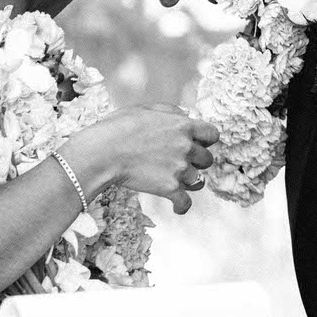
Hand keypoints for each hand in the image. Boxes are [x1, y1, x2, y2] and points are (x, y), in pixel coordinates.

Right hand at [66, 104, 218, 213]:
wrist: (104, 152)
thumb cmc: (119, 128)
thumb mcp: (146, 109)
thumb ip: (170, 111)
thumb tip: (185, 115)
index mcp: (183, 126)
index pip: (212, 134)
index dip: (206, 140)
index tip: (199, 144)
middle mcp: (186, 147)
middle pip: (207, 160)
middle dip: (197, 161)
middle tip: (182, 162)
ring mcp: (180, 169)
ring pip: (197, 180)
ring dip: (187, 181)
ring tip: (175, 180)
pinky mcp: (170, 188)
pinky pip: (186, 203)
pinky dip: (182, 206)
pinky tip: (178, 207)